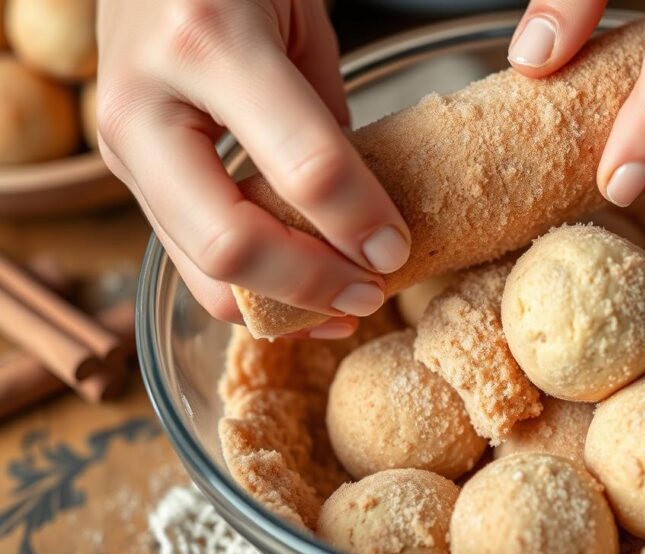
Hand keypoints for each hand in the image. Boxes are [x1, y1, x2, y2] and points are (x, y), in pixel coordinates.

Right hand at [96, 0, 411, 337]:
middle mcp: (146, 102)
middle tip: (369, 294)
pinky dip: (250, 291)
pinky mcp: (127, 176)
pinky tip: (297, 298)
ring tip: (341, 311)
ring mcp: (124, 147)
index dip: (358, 221)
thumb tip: (366, 212)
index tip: (397, 249)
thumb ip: (323, 117)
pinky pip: (189, 257)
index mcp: (208, 42)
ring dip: (282, 304)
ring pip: (200, 267)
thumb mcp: (300, 23)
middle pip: (230, 241)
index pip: (302, 165)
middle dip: (312, 284)